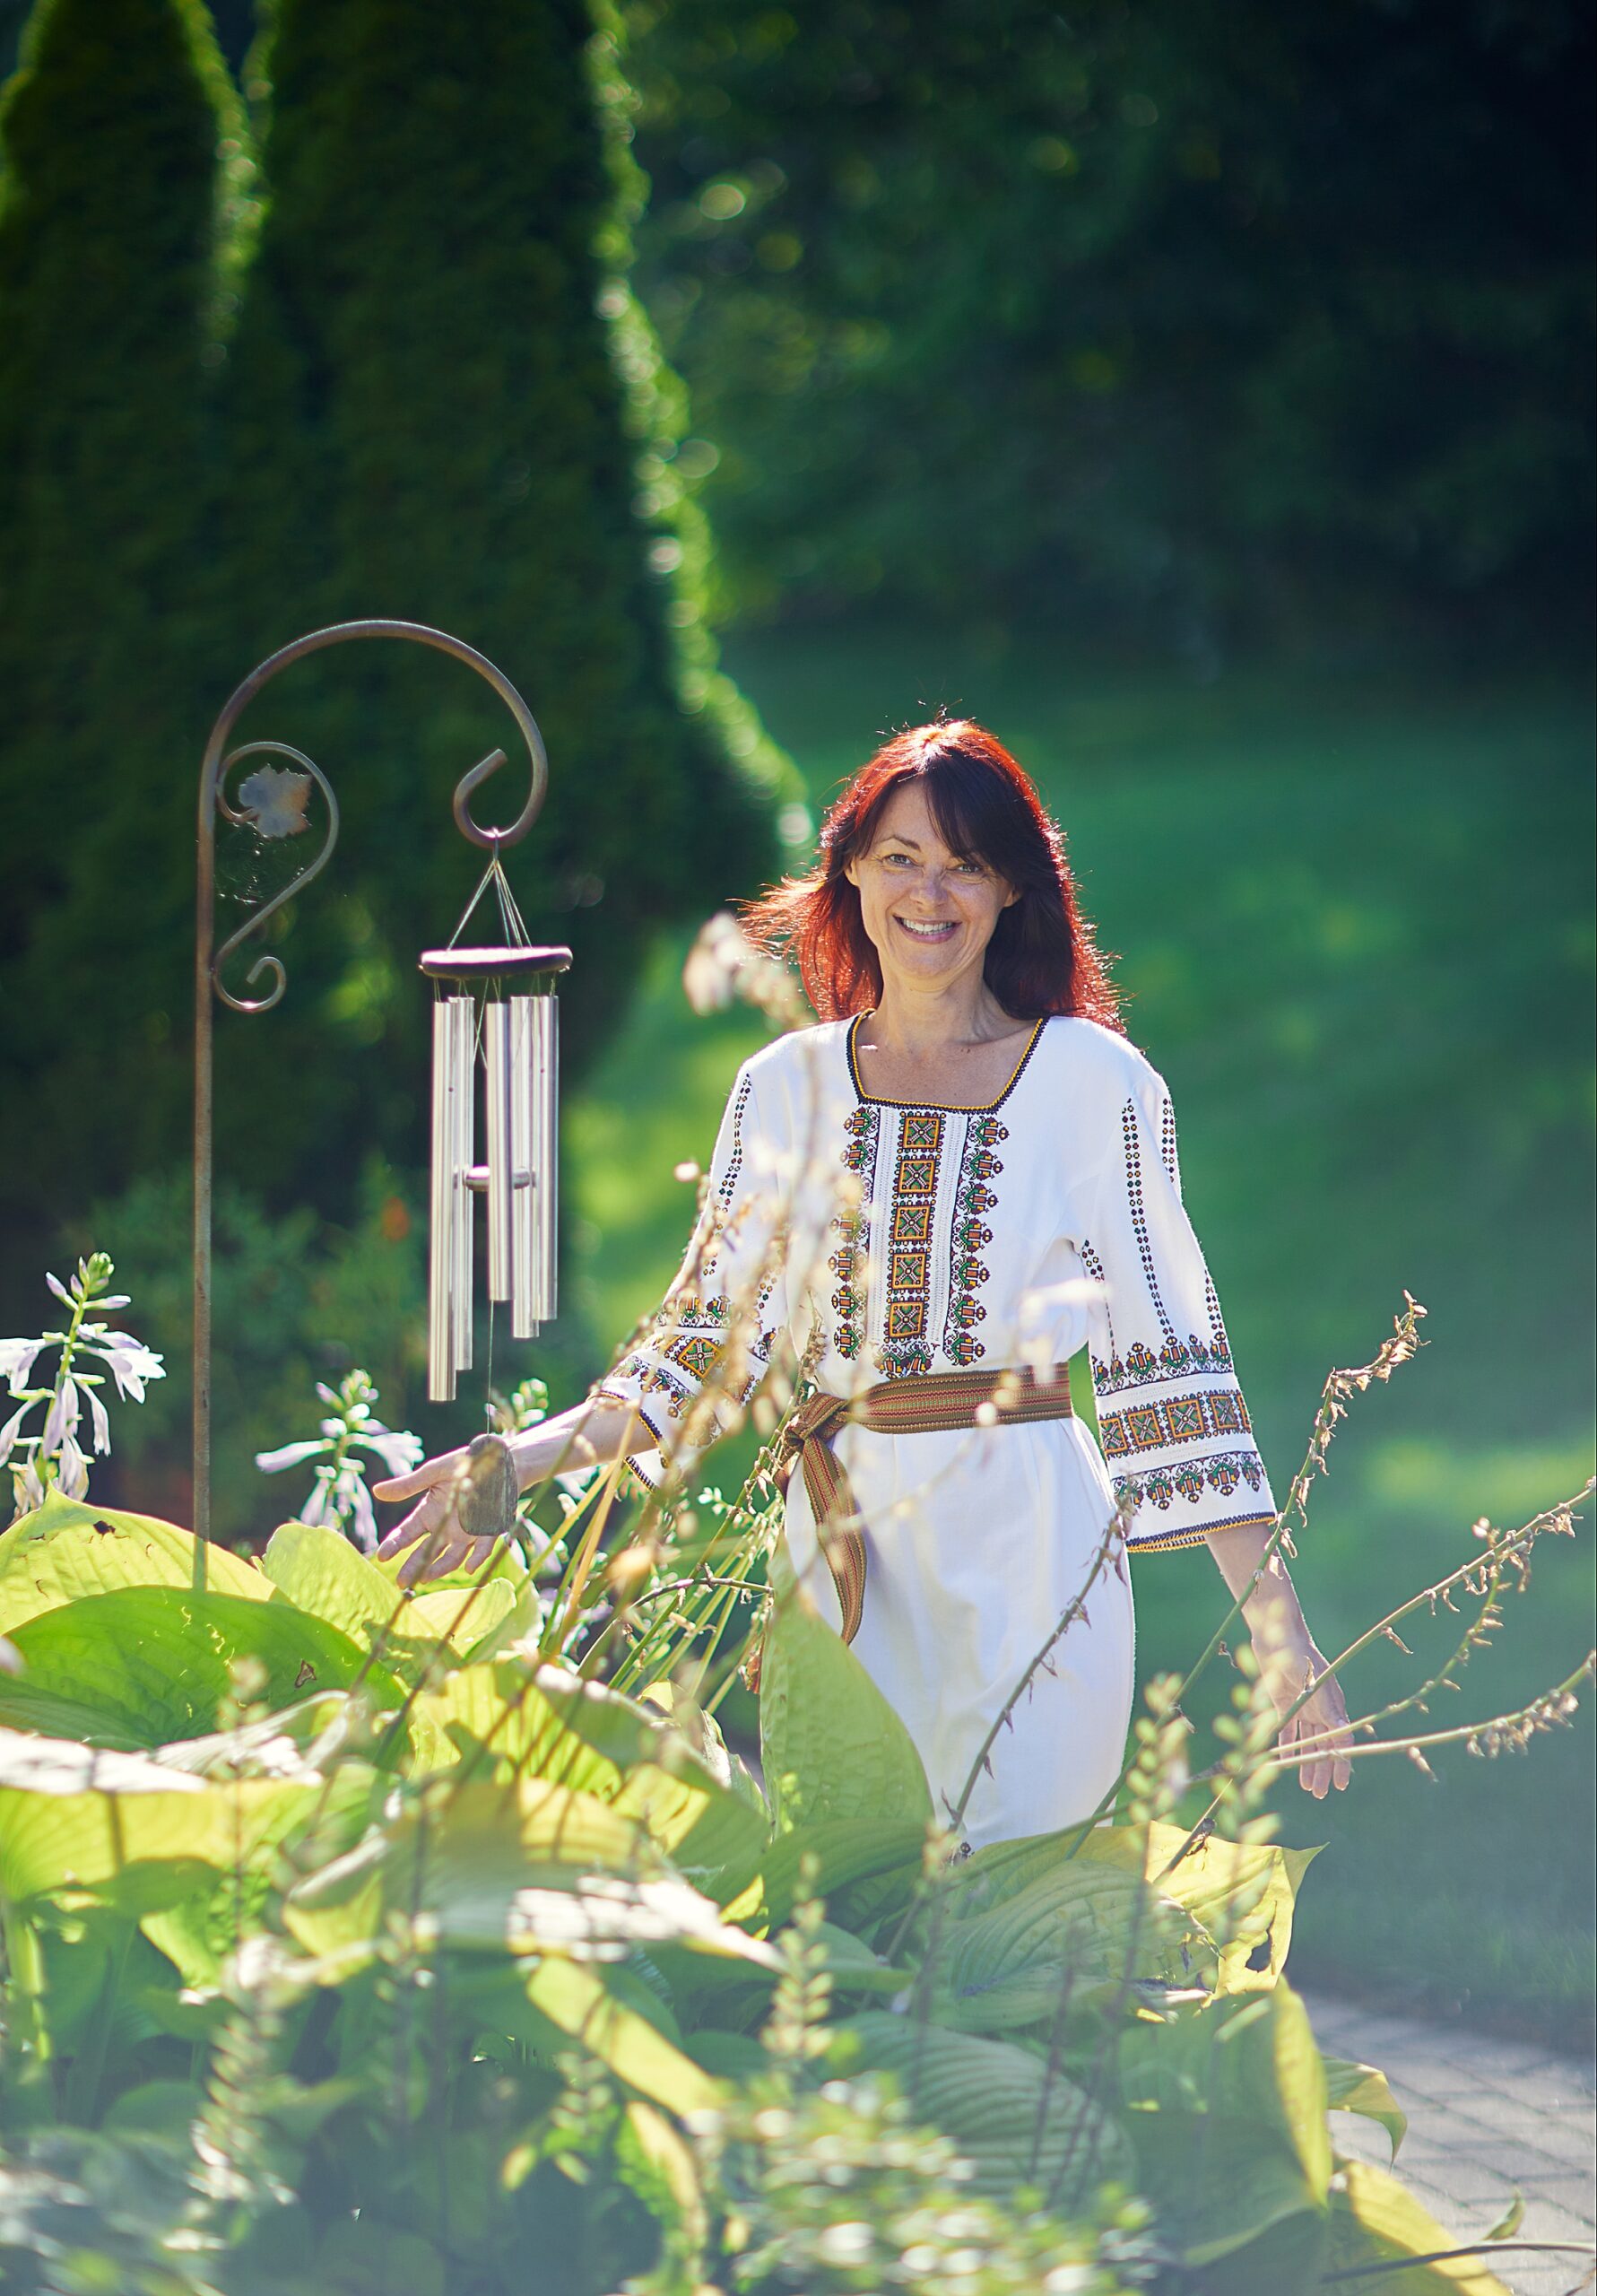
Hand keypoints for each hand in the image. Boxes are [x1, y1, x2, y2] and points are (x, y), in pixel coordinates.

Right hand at [373, 1439, 517, 1585]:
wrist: (498, 1461)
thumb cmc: (464, 1465)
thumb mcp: (433, 1473)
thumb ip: (408, 1486)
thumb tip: (376, 1491)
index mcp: (429, 1513)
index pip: (407, 1534)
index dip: (394, 1545)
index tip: (382, 1556)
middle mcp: (445, 1528)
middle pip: (426, 1552)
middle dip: (413, 1567)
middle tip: (401, 1582)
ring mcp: (466, 1533)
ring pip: (451, 1557)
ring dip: (439, 1568)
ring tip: (425, 1578)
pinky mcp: (488, 1532)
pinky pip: (482, 1548)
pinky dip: (476, 1558)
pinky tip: (469, 1568)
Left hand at [1259, 1638, 1353, 1799]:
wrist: (1278, 1638)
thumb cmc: (1302, 1658)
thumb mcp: (1318, 1687)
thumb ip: (1330, 1711)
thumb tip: (1345, 1735)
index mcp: (1333, 1707)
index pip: (1340, 1742)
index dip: (1341, 1763)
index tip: (1341, 1785)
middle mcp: (1319, 1710)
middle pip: (1322, 1746)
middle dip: (1322, 1770)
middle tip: (1319, 1794)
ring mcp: (1301, 1707)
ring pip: (1305, 1742)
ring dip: (1305, 1762)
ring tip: (1306, 1786)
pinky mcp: (1283, 1703)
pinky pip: (1286, 1730)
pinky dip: (1286, 1745)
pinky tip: (1286, 1762)